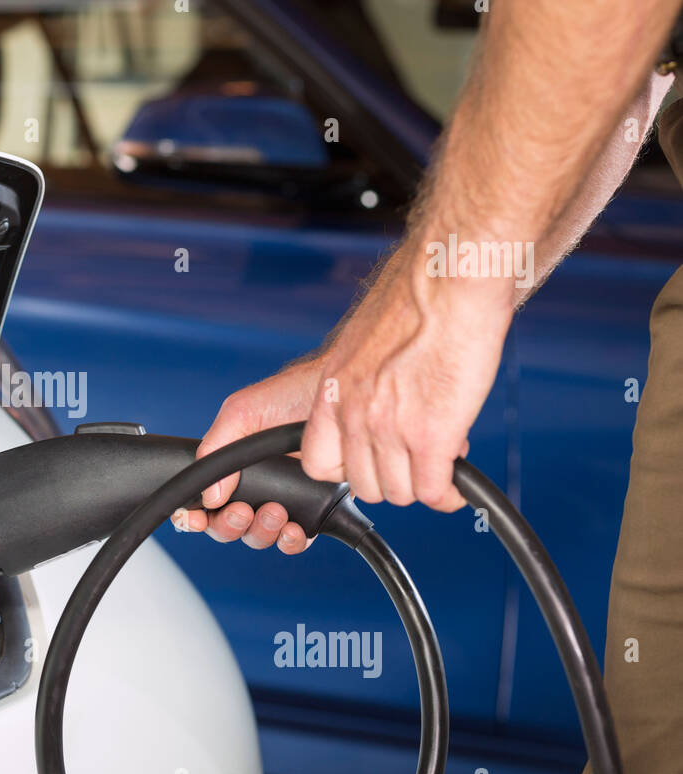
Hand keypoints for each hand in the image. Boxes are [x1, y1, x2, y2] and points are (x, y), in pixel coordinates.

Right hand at [173, 359, 321, 553]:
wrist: (337, 395)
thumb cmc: (290, 396)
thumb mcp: (241, 412)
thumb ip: (215, 448)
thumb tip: (210, 496)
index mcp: (231, 467)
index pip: (204, 504)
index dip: (195, 518)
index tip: (196, 519)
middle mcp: (255, 487)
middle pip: (229, 527)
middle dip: (230, 525)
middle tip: (242, 511)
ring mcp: (284, 499)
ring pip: (260, 536)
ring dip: (262, 532)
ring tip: (274, 511)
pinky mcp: (313, 509)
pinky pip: (296, 540)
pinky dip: (291, 541)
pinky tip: (294, 529)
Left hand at [299, 261, 509, 510]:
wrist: (450, 278)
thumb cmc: (417, 300)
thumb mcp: (365, 345)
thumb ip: (362, 384)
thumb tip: (378, 406)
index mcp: (332, 391)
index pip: (317, 462)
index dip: (347, 471)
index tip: (371, 462)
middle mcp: (353, 414)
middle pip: (362, 485)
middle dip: (391, 480)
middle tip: (415, 464)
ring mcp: (390, 429)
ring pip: (398, 493)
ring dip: (421, 486)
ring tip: (439, 465)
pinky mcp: (431, 436)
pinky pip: (434, 490)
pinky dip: (447, 495)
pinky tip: (455, 486)